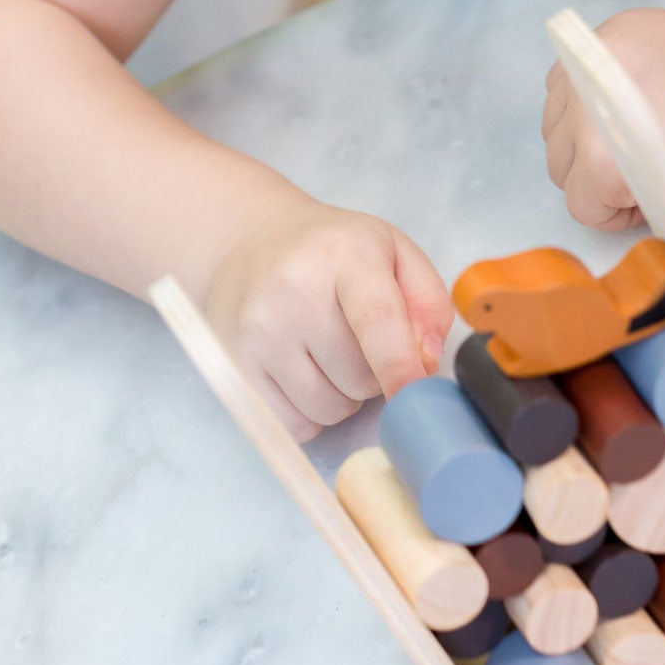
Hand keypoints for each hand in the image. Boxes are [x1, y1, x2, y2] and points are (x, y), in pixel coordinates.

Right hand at [203, 195, 453, 440]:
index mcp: (344, 256)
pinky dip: (309, 413)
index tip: (417, 395)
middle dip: (374, 374)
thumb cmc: (333, 250)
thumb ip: (427, 301)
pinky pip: (294, 425)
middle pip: (359, 379)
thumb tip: (426, 362)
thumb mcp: (394, 251)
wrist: (250, 239)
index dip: (400, 365)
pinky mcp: (236, 365)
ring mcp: (259, 332)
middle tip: (358, 340)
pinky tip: (301, 371)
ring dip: (342, 396)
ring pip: (328, 410)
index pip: (377, 320)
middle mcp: (294, 292)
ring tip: (327, 353)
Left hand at [542, 7, 664, 230]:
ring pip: (564, 169)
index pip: (567, 89)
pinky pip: (582, 204)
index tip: (629, 142)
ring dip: (602, 185)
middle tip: (644, 170)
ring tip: (653, 185)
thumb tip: (617, 128)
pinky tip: (653, 201)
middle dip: (594, 157)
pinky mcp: (597, 160)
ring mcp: (586, 113)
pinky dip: (613, 214)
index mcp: (608, 38)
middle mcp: (588, 66)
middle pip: (558, 130)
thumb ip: (636, 81)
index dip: (596, 125)